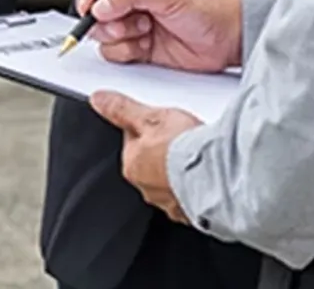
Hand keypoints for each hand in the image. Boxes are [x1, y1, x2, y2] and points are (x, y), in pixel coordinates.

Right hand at [75, 0, 242, 72]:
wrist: (226, 40)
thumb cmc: (208, 9)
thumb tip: (101, 4)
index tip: (90, 6)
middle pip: (92, 5)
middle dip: (106, 19)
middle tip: (130, 21)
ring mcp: (129, 21)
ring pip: (100, 31)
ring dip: (121, 36)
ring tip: (146, 30)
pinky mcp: (133, 44)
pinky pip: (112, 51)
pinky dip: (128, 52)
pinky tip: (148, 45)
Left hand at [90, 90, 201, 222]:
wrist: (215, 176)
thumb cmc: (182, 149)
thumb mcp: (149, 118)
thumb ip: (121, 109)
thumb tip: (98, 100)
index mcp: (131, 167)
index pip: (133, 143)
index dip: (147, 129)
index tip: (160, 124)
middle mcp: (146, 189)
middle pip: (151, 163)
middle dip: (163, 152)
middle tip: (181, 137)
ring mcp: (170, 203)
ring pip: (171, 181)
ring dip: (179, 171)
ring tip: (196, 155)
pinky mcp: (192, 212)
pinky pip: (191, 196)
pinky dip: (196, 187)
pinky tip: (207, 175)